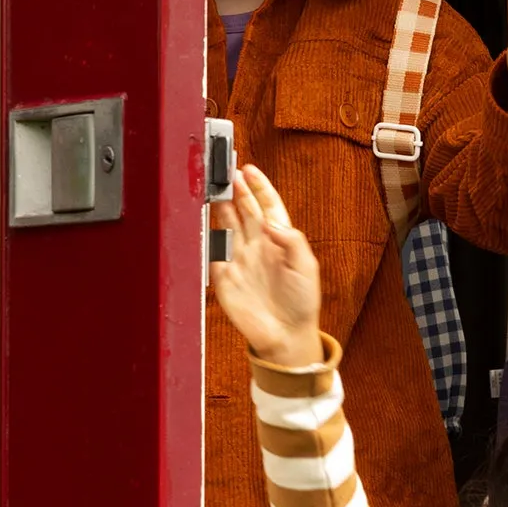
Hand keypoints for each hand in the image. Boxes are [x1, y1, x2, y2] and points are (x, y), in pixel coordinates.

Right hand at [208, 166, 324, 369]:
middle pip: (243, 208)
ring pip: (225, 223)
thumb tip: (270, 221)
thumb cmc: (301, 302)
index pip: (267, 205)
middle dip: (234, 189)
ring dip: (218, 204)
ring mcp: (238, 257)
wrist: (285, 336)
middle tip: (225, 171)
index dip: (258, 186)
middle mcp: (257, 244)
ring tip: (211, 186)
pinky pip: (211, 250)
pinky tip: (201, 218)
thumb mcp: (306, 267)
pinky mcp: (222, 275)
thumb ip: (291, 240)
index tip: (249, 169)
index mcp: (279, 239)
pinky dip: (205, 234)